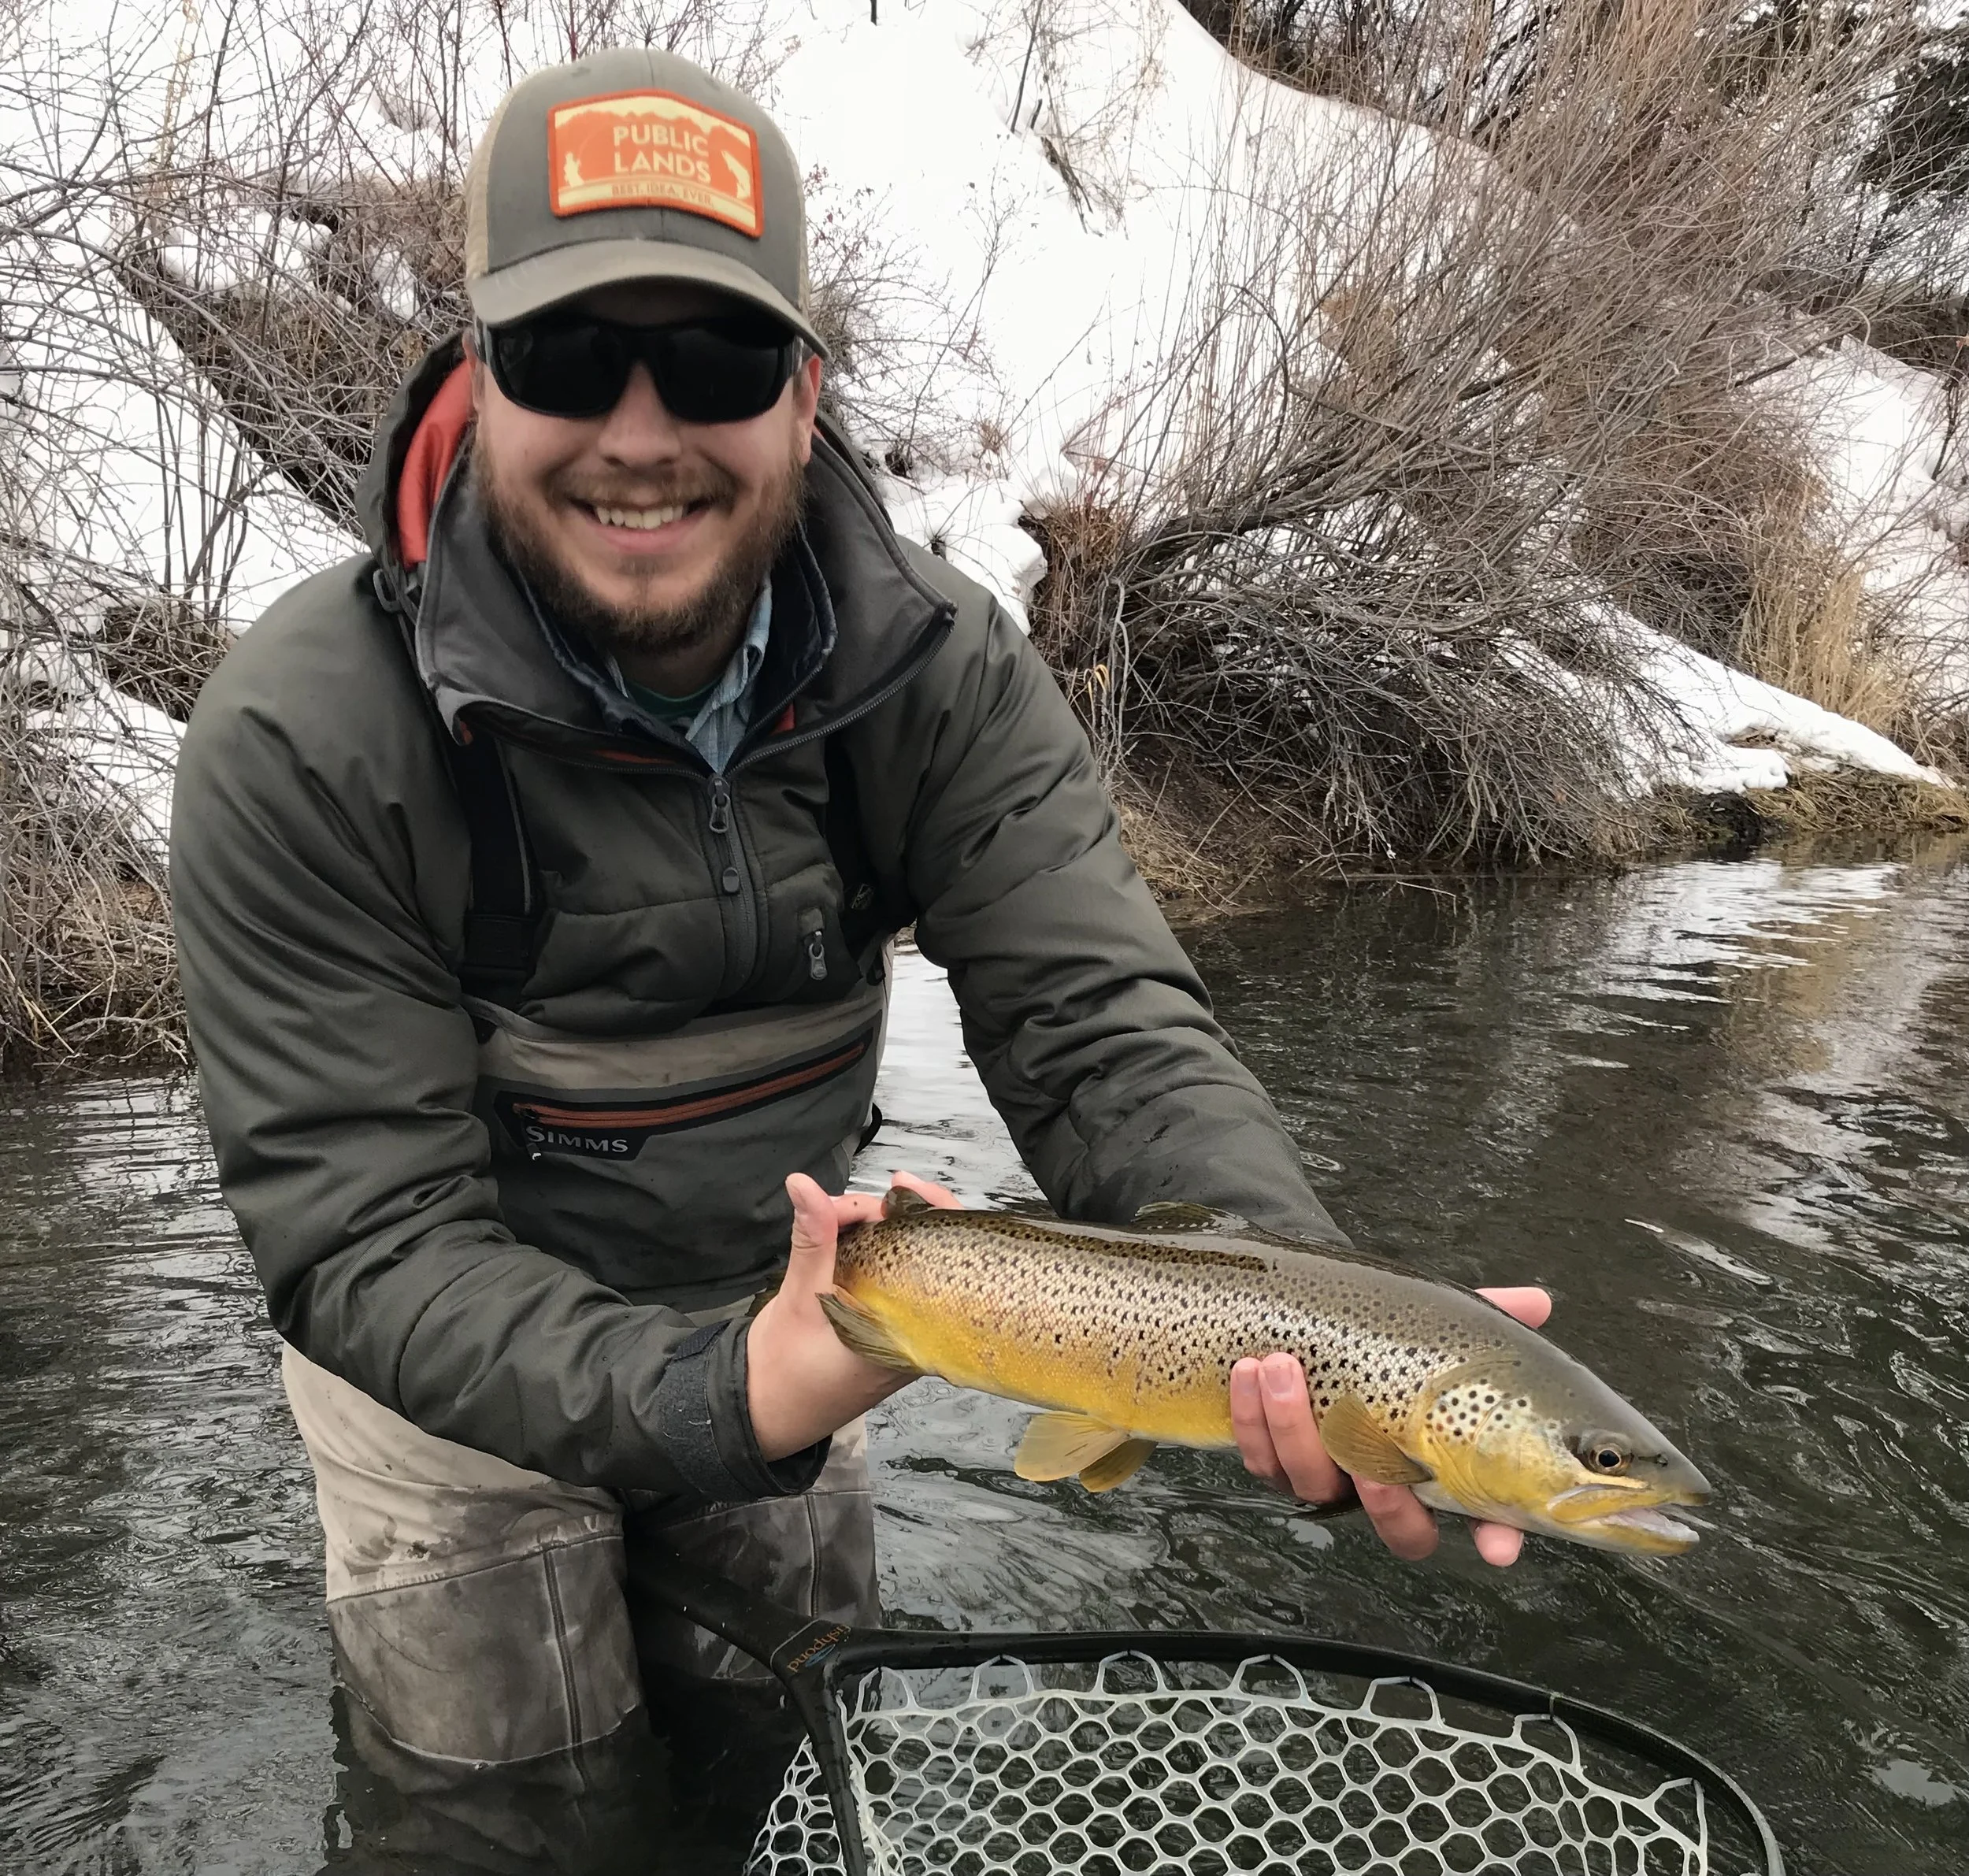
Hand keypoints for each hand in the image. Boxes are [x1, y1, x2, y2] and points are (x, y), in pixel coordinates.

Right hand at [745, 1170, 958, 1461]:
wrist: (764, 1412)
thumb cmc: (786, 1371)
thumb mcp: (799, 1298)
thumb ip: (813, 1239)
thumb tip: (805, 1186)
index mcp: (912, 1326)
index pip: (947, 1253)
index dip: (929, 1210)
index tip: (897, 1186)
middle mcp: (916, 1328)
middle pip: (927, 1251)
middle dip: (893, 1216)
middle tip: (846, 1206)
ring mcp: (899, 1326)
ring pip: (906, 1261)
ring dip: (876, 1232)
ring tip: (836, 1219)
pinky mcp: (880, 1325)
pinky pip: (888, 1277)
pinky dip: (870, 1252)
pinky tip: (844, 1239)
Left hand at [1229, 1286, 1552, 1565]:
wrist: (1311, 1312)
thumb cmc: (1387, 1330)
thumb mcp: (1436, 1321)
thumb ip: (1486, 1313)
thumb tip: (1537, 1302)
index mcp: (1440, 1464)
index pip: (1482, 1520)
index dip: (1495, 1536)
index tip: (1498, 1545)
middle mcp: (1387, 1485)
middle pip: (1397, 1528)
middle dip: (1381, 1497)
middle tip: (1361, 1444)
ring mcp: (1328, 1477)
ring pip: (1313, 1484)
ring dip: (1294, 1430)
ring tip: (1279, 1366)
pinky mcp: (1274, 1459)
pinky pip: (1261, 1456)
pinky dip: (1252, 1417)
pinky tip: (1248, 1371)